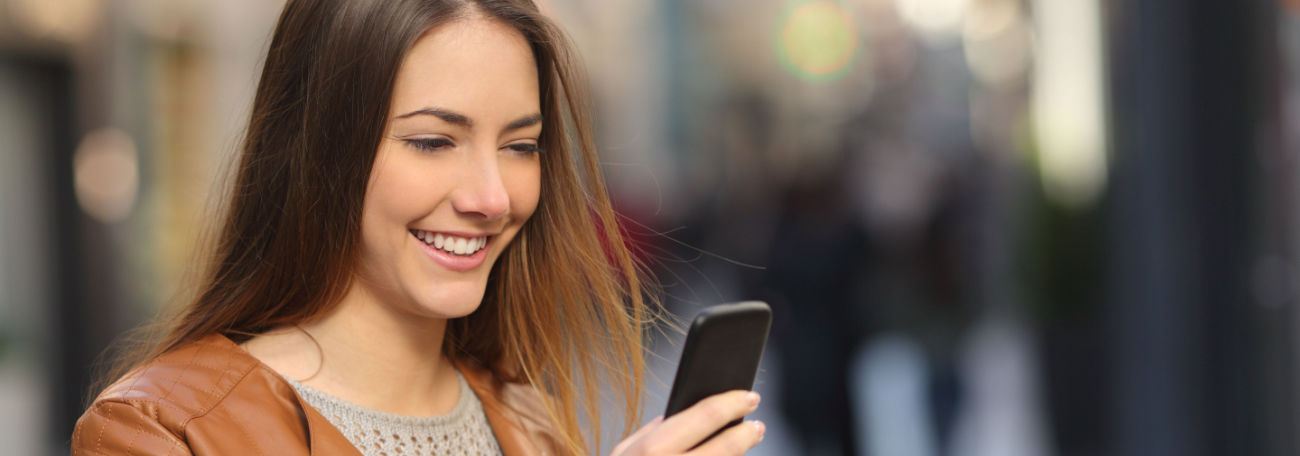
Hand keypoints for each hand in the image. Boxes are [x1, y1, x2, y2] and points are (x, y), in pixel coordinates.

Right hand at [610, 390, 765, 455]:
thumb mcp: (623, 454)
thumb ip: (650, 433)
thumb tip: (674, 416)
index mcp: (654, 449)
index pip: (707, 415)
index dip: (733, 403)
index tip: (748, 397)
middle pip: (728, 446)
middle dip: (748, 432)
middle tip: (756, 425)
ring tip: (742, 446)